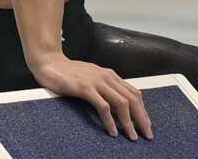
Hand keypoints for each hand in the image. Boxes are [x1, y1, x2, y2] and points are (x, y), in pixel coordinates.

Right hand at [29, 55, 153, 140]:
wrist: (50, 63)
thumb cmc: (70, 72)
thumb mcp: (92, 77)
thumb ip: (105, 88)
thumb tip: (116, 104)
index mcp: (111, 75)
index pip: (134, 93)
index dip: (143, 110)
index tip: (146, 124)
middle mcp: (107, 77)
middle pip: (132, 99)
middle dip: (141, 118)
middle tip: (147, 134)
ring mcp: (97, 82)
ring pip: (121, 103)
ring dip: (129, 122)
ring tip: (132, 136)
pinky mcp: (85, 88)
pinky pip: (103, 106)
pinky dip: (110, 120)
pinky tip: (113, 131)